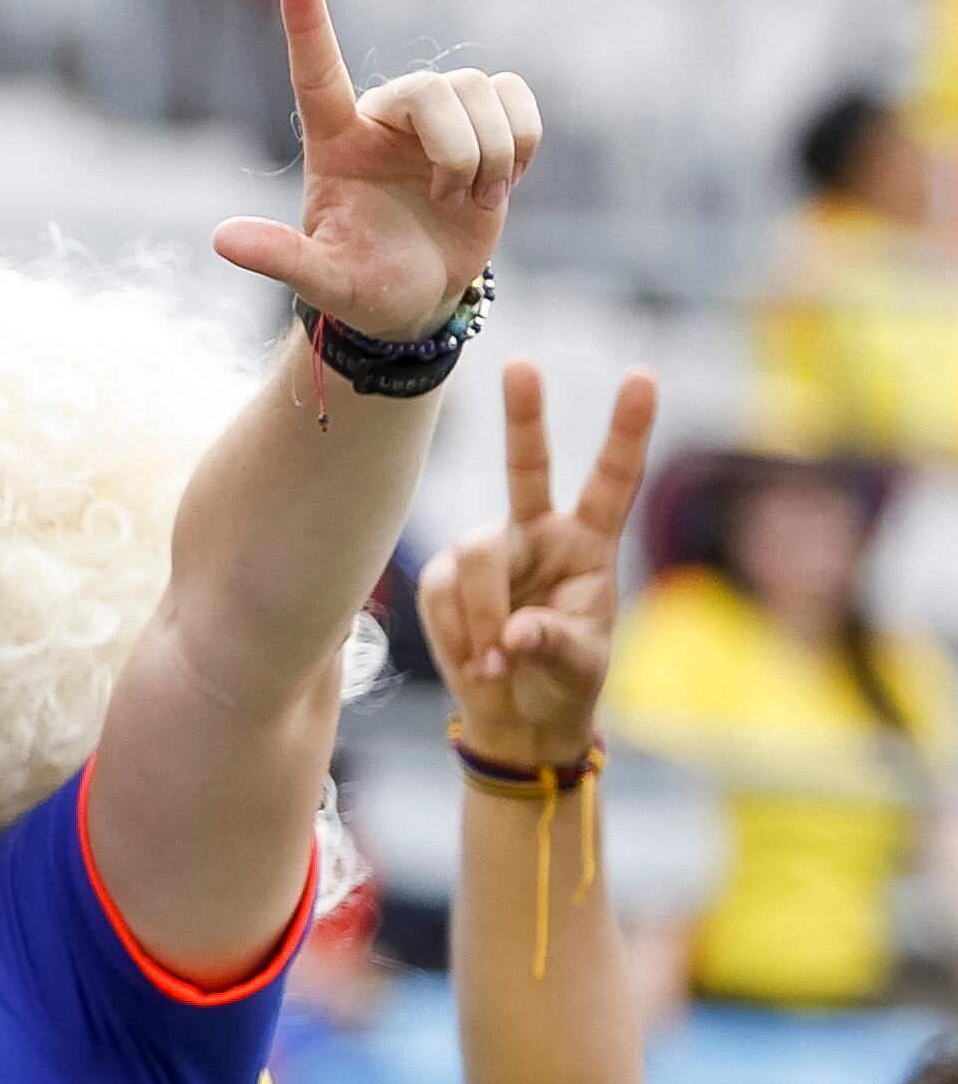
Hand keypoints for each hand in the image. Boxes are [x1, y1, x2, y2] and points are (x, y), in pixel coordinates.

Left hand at [206, 0, 536, 342]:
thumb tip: (221, 239)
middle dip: (457, 148)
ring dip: (491, 155)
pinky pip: (517, 96)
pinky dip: (522, 142)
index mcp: (334, 142)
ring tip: (469, 200)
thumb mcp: (321, 279)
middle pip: (432, 88)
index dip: (306, 21)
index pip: (315, 72)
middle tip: (450, 201)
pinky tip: (502, 180)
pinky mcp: (484, 122)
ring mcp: (435, 118)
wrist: (419, 296)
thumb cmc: (363, 285)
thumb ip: (279, 258)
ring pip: (481, 91)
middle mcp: (382, 117)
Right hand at [416, 360, 654, 769]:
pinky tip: (475, 660)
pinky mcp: (445, 579)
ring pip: (475, 556)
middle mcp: (538, 535)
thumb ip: (552, 644)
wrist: (518, 718)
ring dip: (483, 616)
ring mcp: (489, 553)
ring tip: (496, 664)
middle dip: (523, 416)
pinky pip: (441, 592)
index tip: (642, 375)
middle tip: (521, 365)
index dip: (627, 430)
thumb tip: (512, 635)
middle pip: (526, 468)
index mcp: (589, 545)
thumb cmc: (565, 684)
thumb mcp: (580, 667)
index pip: (612, 480)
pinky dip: (457, 631)